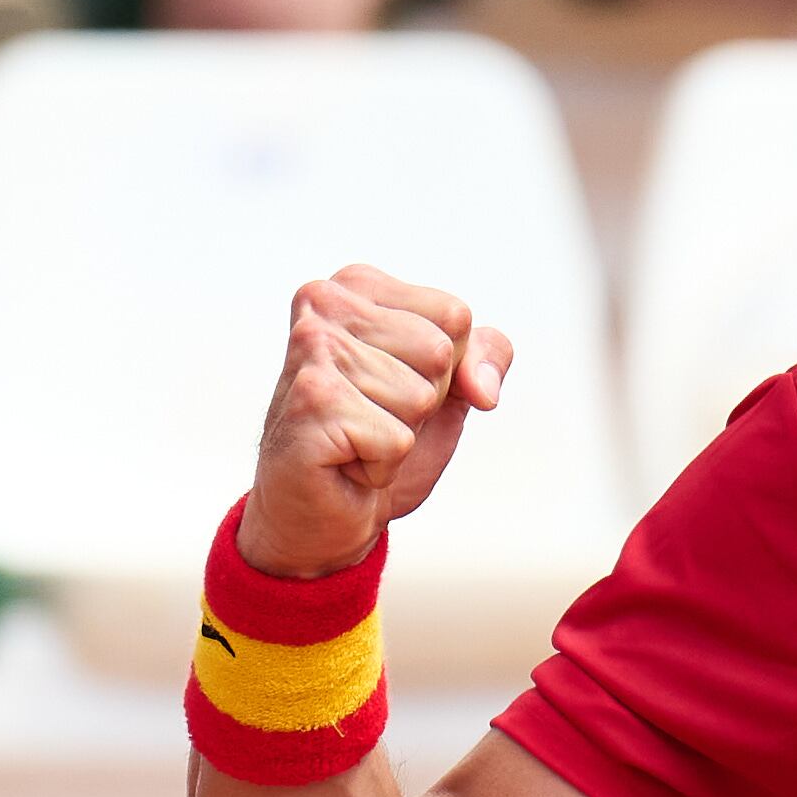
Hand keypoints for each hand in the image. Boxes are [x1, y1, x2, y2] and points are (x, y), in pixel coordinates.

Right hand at [246, 264, 510, 580]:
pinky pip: (399, 440)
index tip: (395, 387)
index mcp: (356, 284)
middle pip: (441, 353)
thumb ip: (484, 356)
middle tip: (375, 418)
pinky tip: (346, 461)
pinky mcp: (312, 402)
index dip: (446, 369)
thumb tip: (484, 387)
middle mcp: (324, 304)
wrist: (319, 512)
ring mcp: (313, 350)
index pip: (455, 316)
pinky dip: (383, 466)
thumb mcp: (448, 388)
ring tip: (359, 438)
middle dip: (424, 402)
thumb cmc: (376, 441)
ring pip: (421, 397)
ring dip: (400, 435)